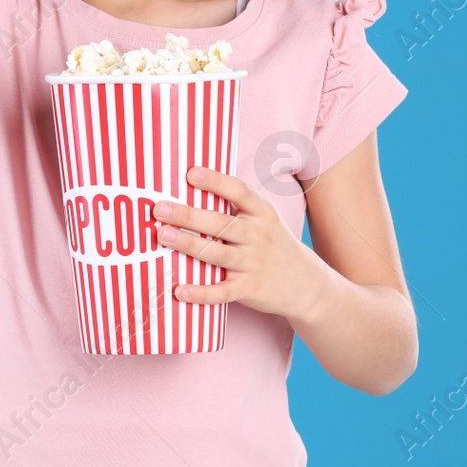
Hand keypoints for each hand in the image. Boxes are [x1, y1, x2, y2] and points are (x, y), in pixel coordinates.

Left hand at [156, 166, 326, 321]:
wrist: (306, 284)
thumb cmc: (274, 244)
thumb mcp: (266, 218)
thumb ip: (237, 205)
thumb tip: (193, 184)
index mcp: (262, 213)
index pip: (238, 192)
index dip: (215, 181)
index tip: (191, 173)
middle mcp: (258, 236)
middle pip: (220, 223)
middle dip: (188, 214)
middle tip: (160, 208)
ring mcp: (253, 263)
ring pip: (217, 253)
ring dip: (188, 244)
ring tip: (162, 236)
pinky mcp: (248, 289)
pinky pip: (221, 291)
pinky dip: (200, 292)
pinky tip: (179, 290)